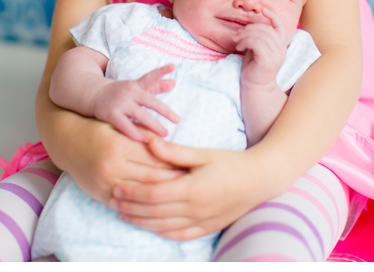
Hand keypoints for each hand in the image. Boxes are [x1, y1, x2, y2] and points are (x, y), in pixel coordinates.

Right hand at [55, 113, 187, 205]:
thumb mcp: (119, 126)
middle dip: (174, 181)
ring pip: (142, 194)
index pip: (156, 158)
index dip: (176, 163)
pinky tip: (156, 205)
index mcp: (120, 146)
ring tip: (179, 195)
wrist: (66, 141)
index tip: (192, 167)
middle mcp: (112, 166)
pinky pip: (126, 204)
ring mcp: (106, 183)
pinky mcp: (100, 194)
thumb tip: (170, 143)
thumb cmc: (97, 129)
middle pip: (153, 178)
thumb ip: (142, 134)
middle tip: (193, 183)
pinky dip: (142, 205)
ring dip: (162, 196)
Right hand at [92, 65, 179, 141]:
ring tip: (165, 134)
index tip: (173, 66)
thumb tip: (174, 83)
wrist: (93, 96)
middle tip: (177, 120)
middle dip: (164, 111)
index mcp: (135, 86)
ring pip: (139, 114)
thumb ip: (154, 86)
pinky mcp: (111, 115)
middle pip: (149, 101)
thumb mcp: (135, 87)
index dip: (161, 71)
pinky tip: (145, 140)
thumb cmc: (120, 93)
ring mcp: (119, 104)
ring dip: (153, 124)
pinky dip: (135, 133)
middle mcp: (128, 93)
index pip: (150, 77)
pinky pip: (125, 125)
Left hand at [110, 138, 275, 239]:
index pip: (153, 195)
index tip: (116, 188)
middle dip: (131, 208)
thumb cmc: (231, 162)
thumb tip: (149, 141)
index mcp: (192, 189)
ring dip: (141, 221)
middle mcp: (196, 209)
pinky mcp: (209, 227)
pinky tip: (150, 226)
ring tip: (123, 214)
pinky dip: (162, 231)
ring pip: (164, 226)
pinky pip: (181, 234)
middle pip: (154, 212)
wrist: (261, 179)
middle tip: (112, 201)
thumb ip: (174, 151)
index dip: (132, 193)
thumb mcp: (203, 153)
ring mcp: (203, 221)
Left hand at [235, 10, 286, 87]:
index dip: (272, 15)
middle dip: (249, 28)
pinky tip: (240, 47)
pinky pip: (256, 43)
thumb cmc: (254, 65)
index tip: (263, 9)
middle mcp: (281, 48)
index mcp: (280, 44)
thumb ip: (258, 36)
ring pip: (260, 35)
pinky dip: (245, 42)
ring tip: (237, 42)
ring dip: (245, 35)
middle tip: (238, 35)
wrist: (256, 86)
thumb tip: (251, 23)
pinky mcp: (268, 60)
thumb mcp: (257, 47)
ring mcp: (276, 55)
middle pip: (265, 28)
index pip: (280, 26)